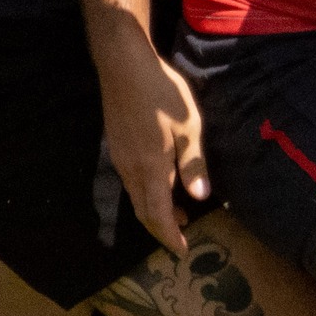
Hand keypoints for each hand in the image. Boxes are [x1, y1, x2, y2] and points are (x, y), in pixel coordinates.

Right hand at [100, 43, 210, 256]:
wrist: (123, 65)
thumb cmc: (161, 93)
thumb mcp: (188, 127)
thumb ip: (193, 164)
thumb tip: (200, 197)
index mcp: (150, 169)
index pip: (158, 216)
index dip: (170, 236)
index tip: (183, 251)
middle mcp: (130, 169)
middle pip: (142, 212)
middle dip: (162, 228)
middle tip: (183, 235)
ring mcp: (119, 157)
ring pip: (134, 197)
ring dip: (154, 210)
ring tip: (177, 211)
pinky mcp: (116, 145)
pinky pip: (129, 182)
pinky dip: (145, 193)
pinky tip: (159, 182)